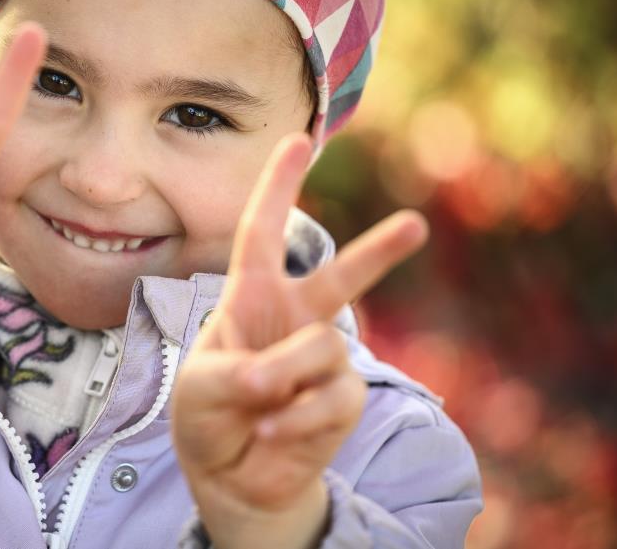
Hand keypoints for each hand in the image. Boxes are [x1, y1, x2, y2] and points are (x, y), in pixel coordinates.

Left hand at [169, 133, 429, 547]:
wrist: (233, 476)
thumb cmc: (207, 416)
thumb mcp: (200, 387)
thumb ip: (239, 373)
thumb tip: (287, 378)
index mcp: (251, 297)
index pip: (261, 234)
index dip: (277, 188)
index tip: (298, 140)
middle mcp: (293, 319)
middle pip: (338, 277)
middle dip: (378, 252)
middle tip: (416, 224)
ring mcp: (322, 359)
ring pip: (323, 350)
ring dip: (284, 381)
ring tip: (259, 407)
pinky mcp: (342, 398)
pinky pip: (330, 398)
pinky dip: (296, 420)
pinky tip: (272, 434)